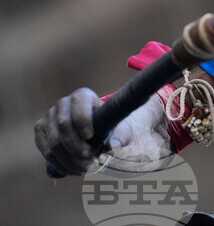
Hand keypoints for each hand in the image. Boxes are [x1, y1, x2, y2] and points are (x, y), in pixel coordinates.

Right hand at [35, 88, 168, 176]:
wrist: (91, 128)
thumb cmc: (107, 125)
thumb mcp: (118, 128)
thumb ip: (120, 136)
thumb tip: (113, 147)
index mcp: (82, 96)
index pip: (79, 106)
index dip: (83, 122)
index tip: (91, 137)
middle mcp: (62, 104)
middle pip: (63, 126)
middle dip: (77, 147)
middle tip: (90, 161)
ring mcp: (48, 117)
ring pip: (54, 142)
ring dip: (69, 160)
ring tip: (84, 169)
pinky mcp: (39, 132)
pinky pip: (46, 152)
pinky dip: (59, 164)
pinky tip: (73, 170)